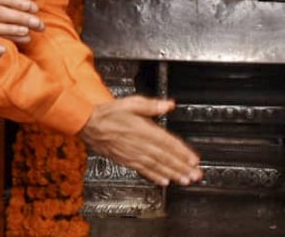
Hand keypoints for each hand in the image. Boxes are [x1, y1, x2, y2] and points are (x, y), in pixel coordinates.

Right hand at [80, 96, 202, 186]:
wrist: (89, 125)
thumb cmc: (110, 113)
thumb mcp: (131, 103)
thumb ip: (151, 105)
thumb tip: (169, 104)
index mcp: (142, 129)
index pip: (167, 142)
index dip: (182, 152)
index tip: (193, 159)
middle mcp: (139, 144)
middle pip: (165, 157)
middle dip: (182, 167)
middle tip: (195, 174)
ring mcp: (133, 154)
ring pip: (156, 166)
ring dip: (173, 174)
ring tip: (185, 180)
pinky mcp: (127, 161)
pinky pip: (143, 170)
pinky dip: (155, 177)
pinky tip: (164, 181)